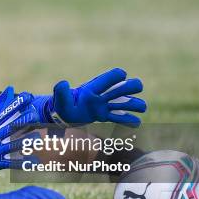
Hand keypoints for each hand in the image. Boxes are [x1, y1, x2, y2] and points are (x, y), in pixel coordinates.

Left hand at [32, 68, 146, 126]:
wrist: (62, 116)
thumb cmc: (61, 106)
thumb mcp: (60, 100)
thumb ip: (61, 92)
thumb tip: (63, 83)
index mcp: (94, 89)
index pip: (111, 76)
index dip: (119, 75)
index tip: (122, 77)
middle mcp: (103, 95)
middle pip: (125, 86)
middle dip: (133, 87)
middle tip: (132, 94)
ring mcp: (105, 106)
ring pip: (128, 102)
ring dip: (136, 104)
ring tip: (139, 109)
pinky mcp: (106, 116)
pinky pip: (123, 118)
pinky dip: (131, 120)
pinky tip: (134, 122)